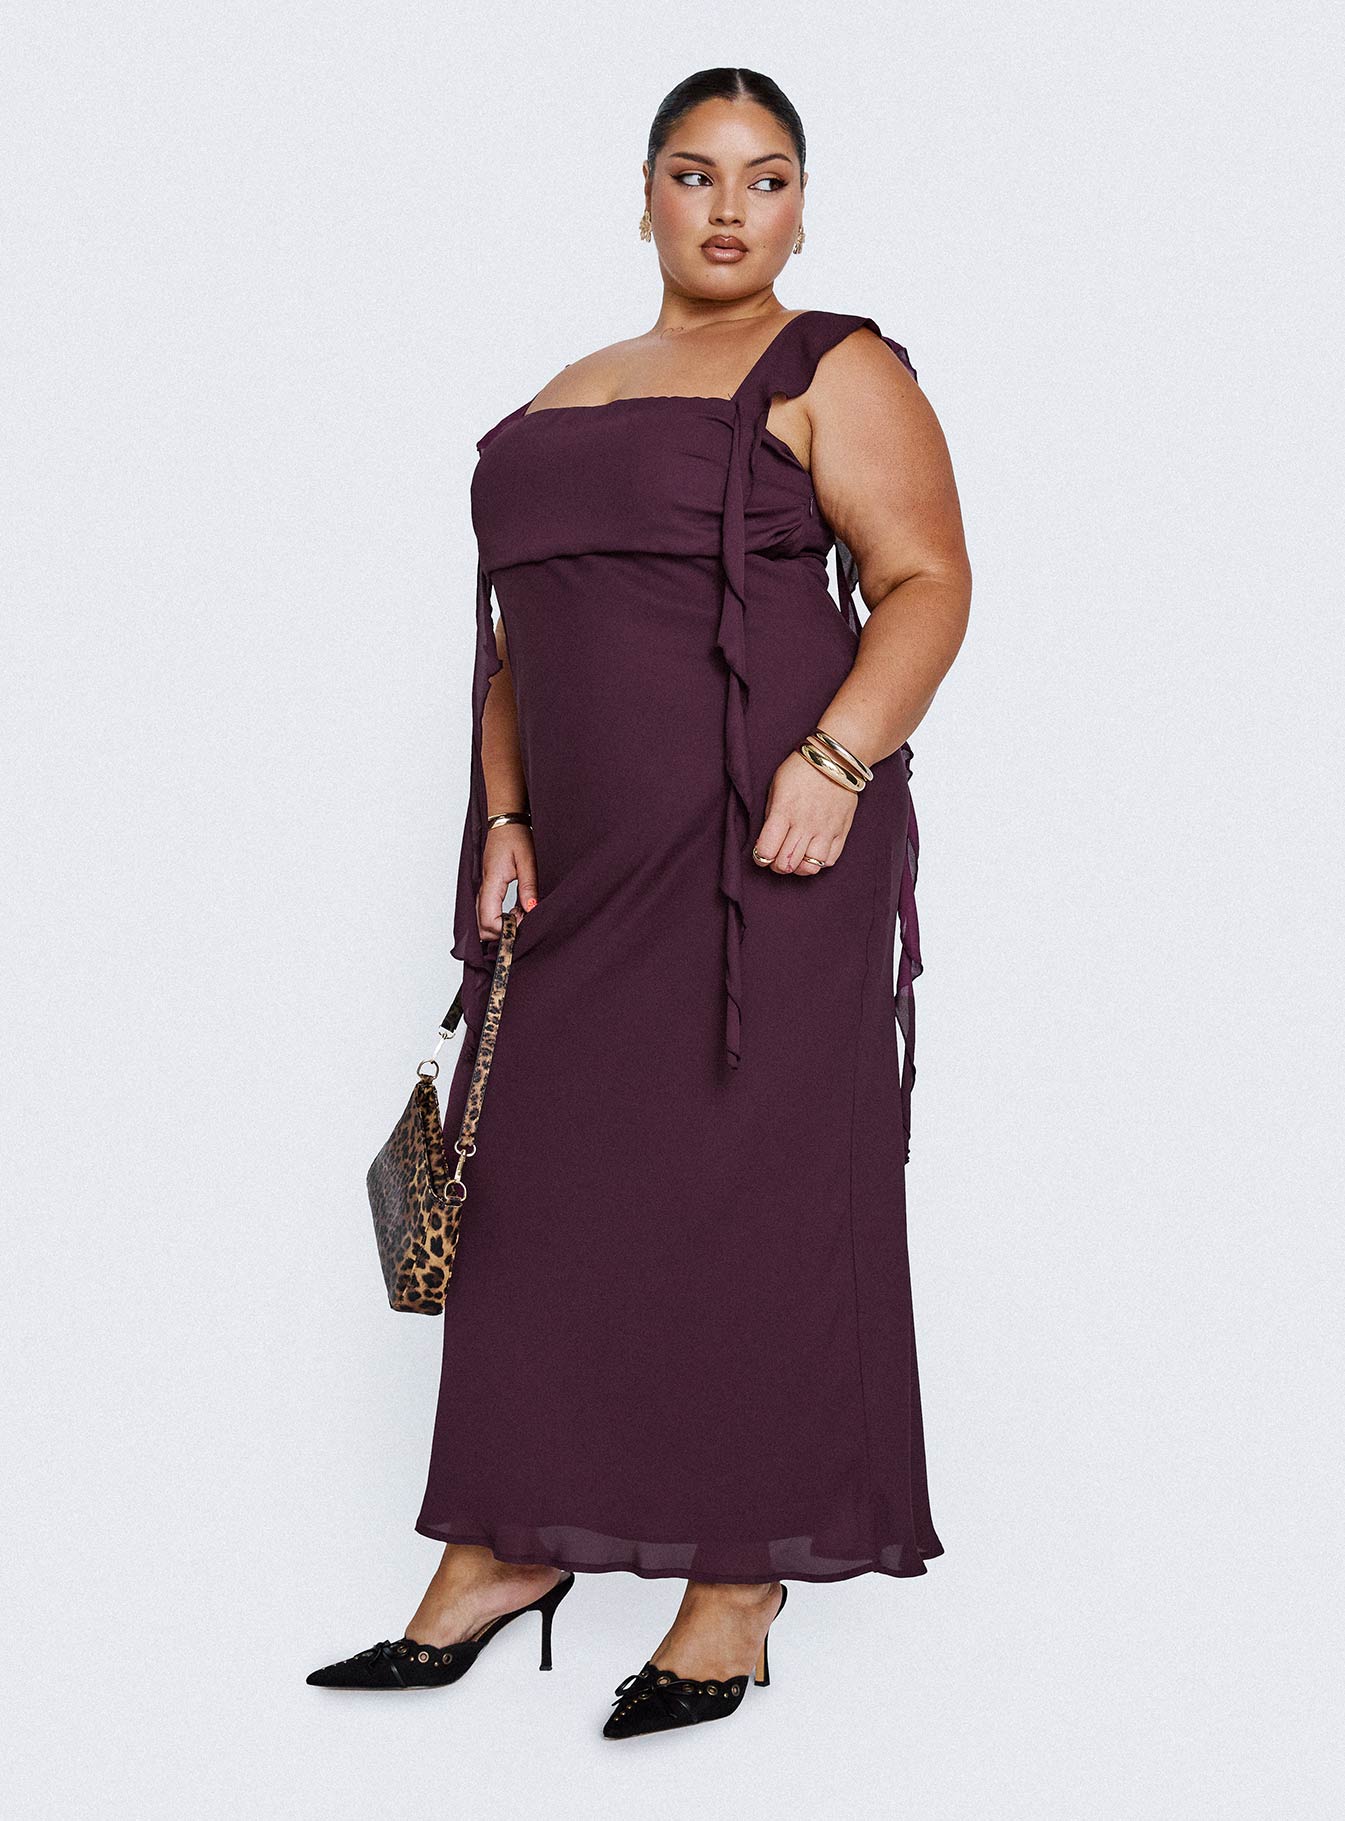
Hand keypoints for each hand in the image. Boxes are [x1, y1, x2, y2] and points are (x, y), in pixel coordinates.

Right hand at [477, 824, 538, 940]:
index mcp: (492, 882)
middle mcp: (483, 888)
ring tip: (521, 912)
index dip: (506, 929)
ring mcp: (483, 889)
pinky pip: (485, 912)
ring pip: (481, 922)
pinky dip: (499, 918)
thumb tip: (532, 909)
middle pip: (481, 927)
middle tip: (523, 918)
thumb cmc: (515, 837)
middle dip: (502, 931)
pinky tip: (515, 909)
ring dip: (500, 925)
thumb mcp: (527, 860)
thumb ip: (529, 886)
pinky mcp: (486, 888)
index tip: (524, 921)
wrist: (505, 822)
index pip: (489, 921)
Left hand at [752, 749, 857, 875]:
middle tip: (776, 856)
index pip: (767, 851)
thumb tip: (768, 840)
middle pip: (786, 864)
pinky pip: (829, 860)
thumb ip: (771, 815)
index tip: (761, 853)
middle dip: (776, 865)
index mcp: (784, 811)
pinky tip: (812, 851)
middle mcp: (805, 824)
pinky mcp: (841, 831)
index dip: (760, 857)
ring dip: (798, 867)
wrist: (835, 758)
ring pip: (809, 867)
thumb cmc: (800, 770)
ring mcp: (825, 829)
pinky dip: (818, 862)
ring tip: (795, 856)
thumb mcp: (776, 787)